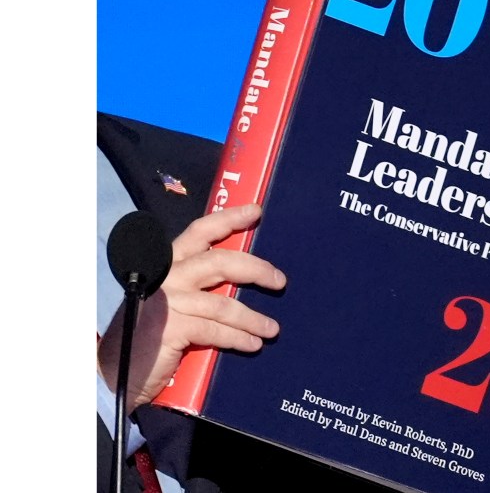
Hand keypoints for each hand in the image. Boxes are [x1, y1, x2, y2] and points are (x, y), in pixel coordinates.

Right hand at [97, 204, 284, 413]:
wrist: (114, 374)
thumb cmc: (148, 334)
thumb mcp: (172, 301)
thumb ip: (198, 286)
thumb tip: (240, 279)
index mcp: (166, 264)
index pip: (199, 232)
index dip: (229, 219)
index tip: (255, 211)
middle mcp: (166, 276)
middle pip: (220, 262)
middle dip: (256, 269)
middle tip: (280, 280)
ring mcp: (167, 301)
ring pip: (223, 303)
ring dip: (253, 318)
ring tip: (272, 328)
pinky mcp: (171, 328)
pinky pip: (216, 330)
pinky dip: (239, 338)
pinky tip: (253, 344)